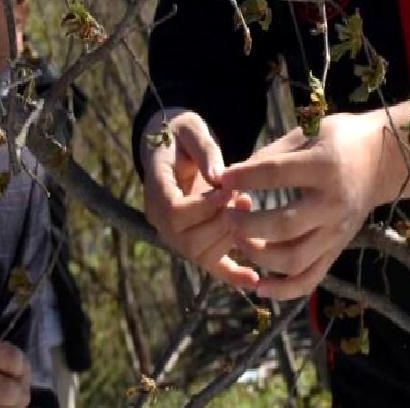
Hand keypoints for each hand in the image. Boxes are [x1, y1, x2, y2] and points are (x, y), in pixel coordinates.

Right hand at [140, 109, 258, 288]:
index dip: (205, 206)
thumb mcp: (191, 130)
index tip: (232, 190)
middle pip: (187, 239)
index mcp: (155, 190)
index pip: (174, 212)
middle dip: (222, 222)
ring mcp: (175, 236)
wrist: (175, 147)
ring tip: (247, 207)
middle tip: (244, 198)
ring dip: (230, 238)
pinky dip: (232, 276)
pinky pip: (211, 266)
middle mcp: (159, 220)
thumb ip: (204, 150)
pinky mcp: (193, 244)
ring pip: (200, 254)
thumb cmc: (183, 135)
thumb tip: (219, 178)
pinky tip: (254, 280)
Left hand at [216, 112, 388, 300]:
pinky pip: (310, 279)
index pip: (276, 175)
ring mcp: (336, 232)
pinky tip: (258, 286)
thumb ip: (270, 155)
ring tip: (237, 239)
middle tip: (227, 214)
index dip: (244, 177)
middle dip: (246, 224)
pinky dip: (283, 290)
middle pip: (283, 226)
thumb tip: (230, 178)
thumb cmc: (336, 139)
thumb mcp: (307, 132)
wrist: (380, 160)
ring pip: (293, 260)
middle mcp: (333, 204)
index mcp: (325, 167)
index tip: (222, 178)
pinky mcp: (336, 250)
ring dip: (258, 255)